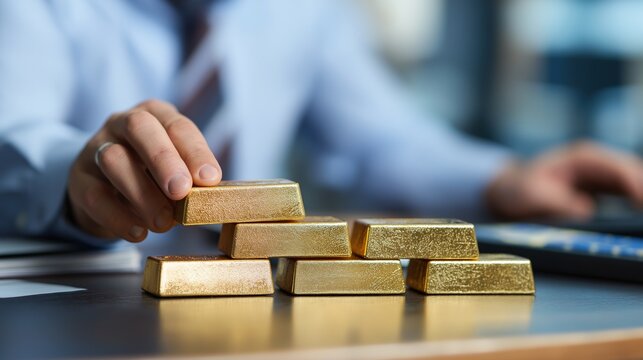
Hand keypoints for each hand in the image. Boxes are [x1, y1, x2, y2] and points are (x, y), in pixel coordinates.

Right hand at [67, 99, 221, 241]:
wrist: (106, 188)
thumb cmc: (153, 175)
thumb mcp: (175, 168)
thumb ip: (190, 177)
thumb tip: (210, 196)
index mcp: (155, 115)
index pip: (177, 125)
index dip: (195, 151)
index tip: (210, 179)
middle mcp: (122, 123)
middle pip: (139, 127)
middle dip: (164, 159)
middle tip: (181, 190)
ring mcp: (96, 147)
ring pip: (113, 159)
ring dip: (142, 193)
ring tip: (163, 222)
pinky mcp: (78, 178)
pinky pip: (94, 195)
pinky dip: (118, 217)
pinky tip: (139, 232)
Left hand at [486, 141, 642, 219]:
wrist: (508, 189)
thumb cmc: (518, 189)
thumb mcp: (532, 195)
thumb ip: (558, 203)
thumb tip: (586, 212)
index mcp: (584, 158)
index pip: (620, 170)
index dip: (637, 187)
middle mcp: (598, 163)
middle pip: (634, 175)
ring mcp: (603, 174)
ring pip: (634, 183)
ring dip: (640, 199)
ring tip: (642, 225)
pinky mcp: (604, 188)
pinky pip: (629, 194)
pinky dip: (637, 205)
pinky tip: (638, 222)